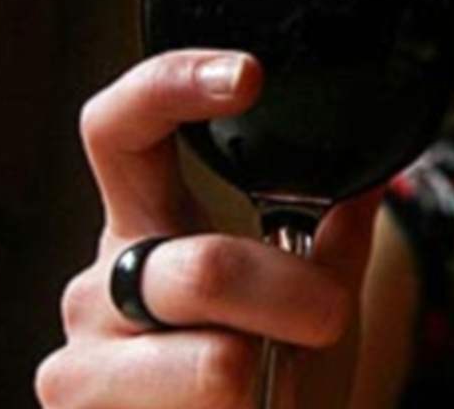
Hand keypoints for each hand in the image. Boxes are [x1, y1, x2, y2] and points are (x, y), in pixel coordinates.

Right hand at [35, 51, 381, 408]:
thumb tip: (372, 169)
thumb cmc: (279, 377)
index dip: (170, 85)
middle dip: (290, 298)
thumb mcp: (313, 298)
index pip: (121, 130)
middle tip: (327, 319)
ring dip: (270, 375)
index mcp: (147, 227)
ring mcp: (81, 360)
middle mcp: (99, 284)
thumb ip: (332, 238)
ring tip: (264, 388)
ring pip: (211, 358)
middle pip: (202, 267)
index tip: (249, 76)